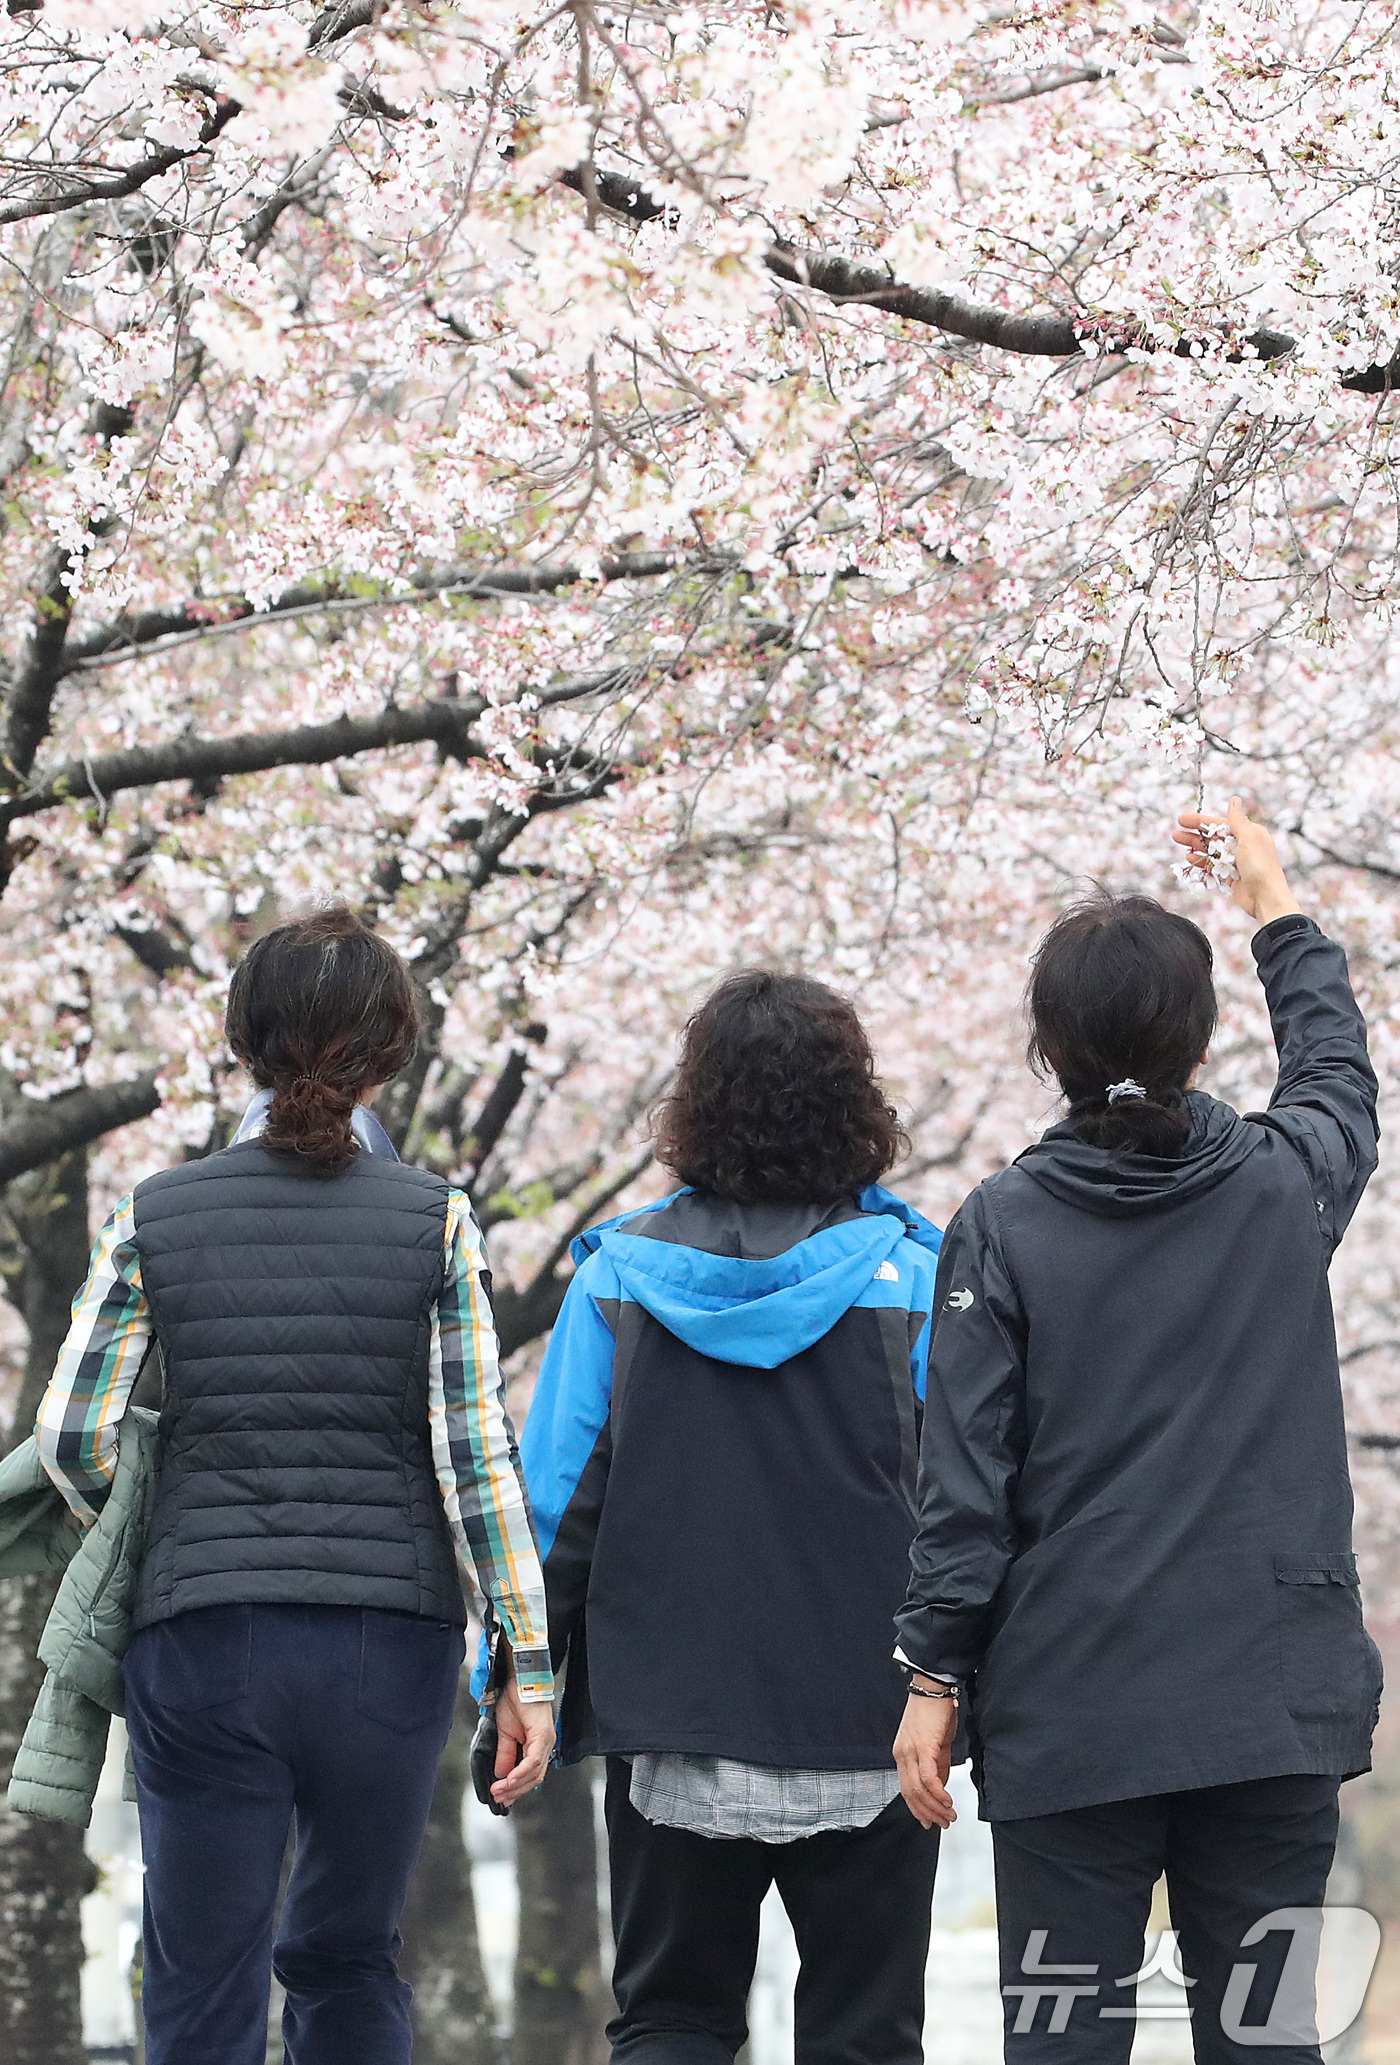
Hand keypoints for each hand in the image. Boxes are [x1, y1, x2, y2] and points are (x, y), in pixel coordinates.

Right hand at [490, 1677, 555, 1806]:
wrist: (517, 1678)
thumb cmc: (514, 1700)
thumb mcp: (506, 1733)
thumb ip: (505, 1755)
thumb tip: (501, 1775)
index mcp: (538, 1744)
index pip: (531, 1775)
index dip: (517, 1789)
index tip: (502, 1798)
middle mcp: (546, 1744)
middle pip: (534, 1778)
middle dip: (515, 1791)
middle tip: (498, 1798)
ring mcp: (547, 1740)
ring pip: (534, 1773)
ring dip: (515, 1785)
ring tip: (498, 1791)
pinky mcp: (543, 1734)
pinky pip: (533, 1760)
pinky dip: (521, 1773)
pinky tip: (509, 1780)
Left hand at [893, 1686, 957, 1830]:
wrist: (933, 1688)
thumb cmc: (933, 1711)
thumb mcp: (934, 1743)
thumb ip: (937, 1765)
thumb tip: (941, 1786)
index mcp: (902, 1754)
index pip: (906, 1790)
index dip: (917, 1809)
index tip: (929, 1821)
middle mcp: (902, 1754)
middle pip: (911, 1794)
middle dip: (928, 1813)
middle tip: (943, 1823)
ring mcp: (911, 1751)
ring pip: (919, 1789)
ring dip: (936, 1807)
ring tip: (950, 1815)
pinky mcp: (923, 1747)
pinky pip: (928, 1777)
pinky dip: (938, 1793)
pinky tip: (948, 1801)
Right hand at [1172, 797, 1301, 926]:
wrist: (1265, 897)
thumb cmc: (1260, 866)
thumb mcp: (1248, 838)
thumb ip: (1238, 820)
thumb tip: (1235, 800)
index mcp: (1249, 833)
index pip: (1220, 823)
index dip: (1200, 821)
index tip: (1182, 819)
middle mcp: (1243, 845)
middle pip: (1214, 836)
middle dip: (1194, 833)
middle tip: (1175, 833)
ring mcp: (1236, 862)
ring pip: (1211, 851)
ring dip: (1194, 846)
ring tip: (1178, 842)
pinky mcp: (1231, 876)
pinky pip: (1213, 866)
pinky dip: (1201, 861)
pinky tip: (1189, 858)